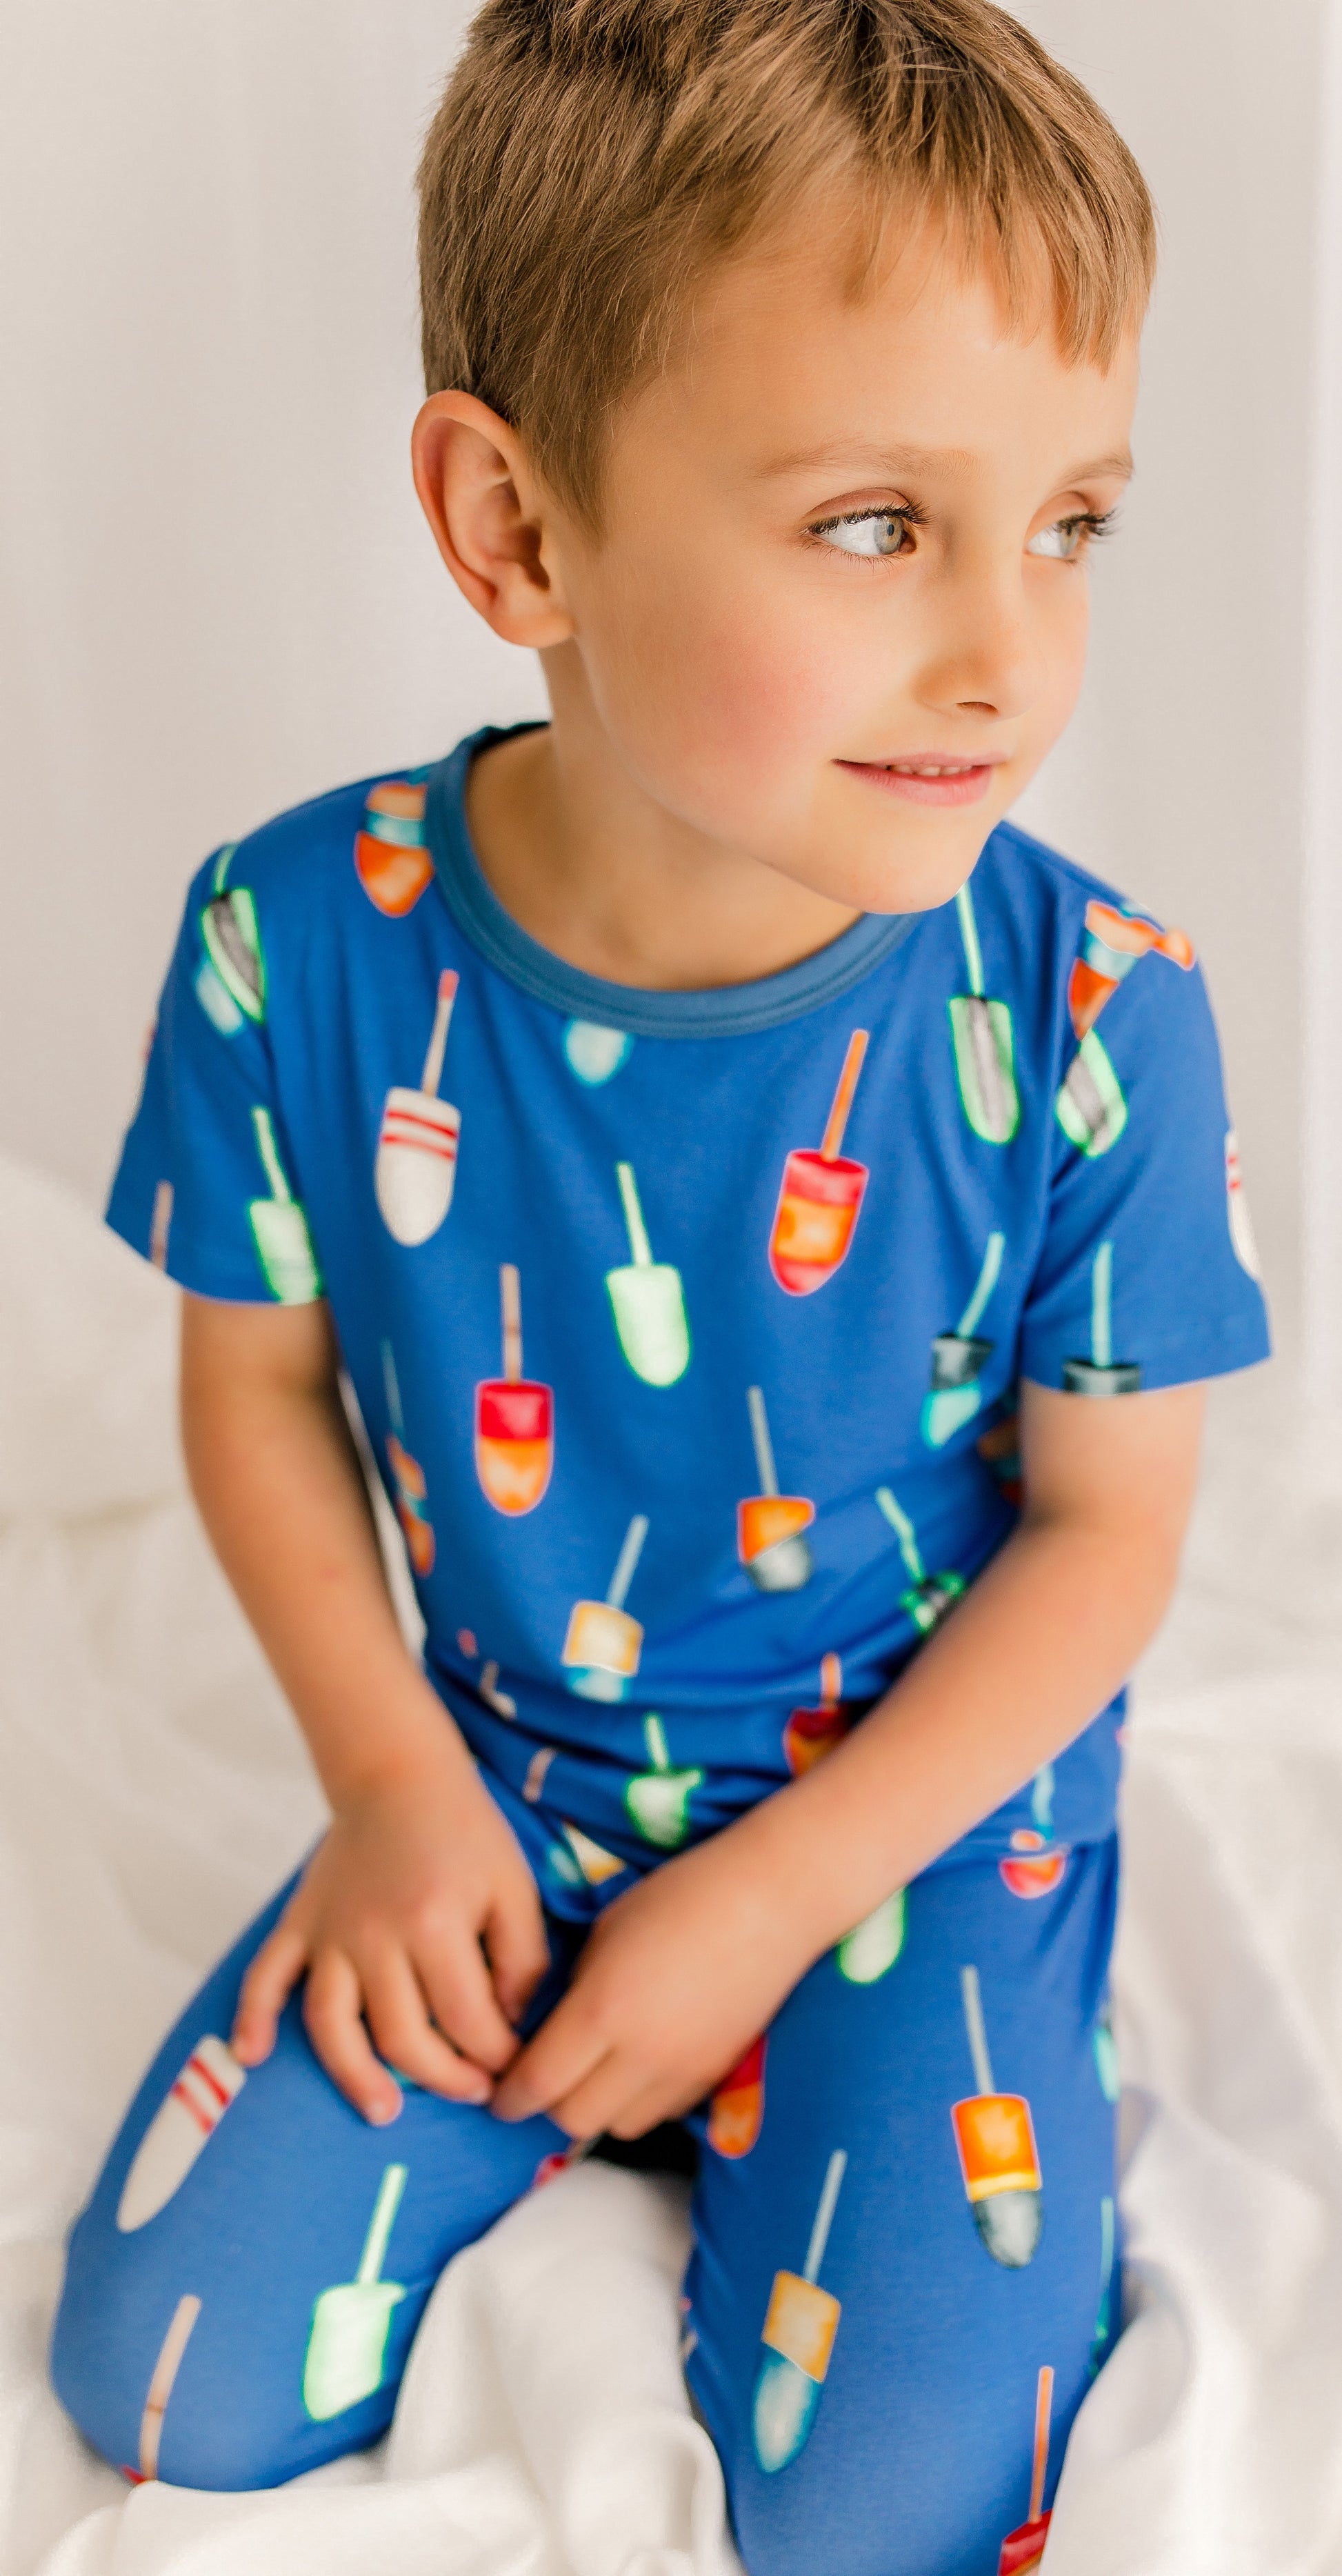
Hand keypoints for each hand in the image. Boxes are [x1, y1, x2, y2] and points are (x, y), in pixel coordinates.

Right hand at [231, 1740, 549, 2124]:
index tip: (514, 2063)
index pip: (467, 2019)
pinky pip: (265, 1977)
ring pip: (334, 2025)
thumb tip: (509, 2022)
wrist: (398, 1772)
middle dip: (445, 2077)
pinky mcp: (299, 1924)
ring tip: (383, 2111)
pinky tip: (252, 2057)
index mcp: (435, 1923)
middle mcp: (375, 1936)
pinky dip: (252, 2019)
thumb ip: (521, 1959)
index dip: (497, 2053)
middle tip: (474, 2090)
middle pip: (403, 2036)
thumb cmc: (464, 1831)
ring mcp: (329, 1933)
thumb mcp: (514, 1887)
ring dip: (355, 2076)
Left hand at [491, 1822, 815, 2139]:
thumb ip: (573, 1987)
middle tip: (541, 2078)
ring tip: (594, 2071)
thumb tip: (554, 2028)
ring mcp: (683, 2072)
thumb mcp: (606, 1930)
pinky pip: (660, 2113)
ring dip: (596, 2107)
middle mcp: (640, 2054)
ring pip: (618, 2126)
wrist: (772, 1901)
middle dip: (547, 2105)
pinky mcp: (716, 2077)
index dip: (509, 2096)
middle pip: (573, 2119)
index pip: (538, 2083)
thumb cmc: (681, 1895)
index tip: (498, 2092)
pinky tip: (640, 2063)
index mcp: (602, 2010)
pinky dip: (638, 2101)